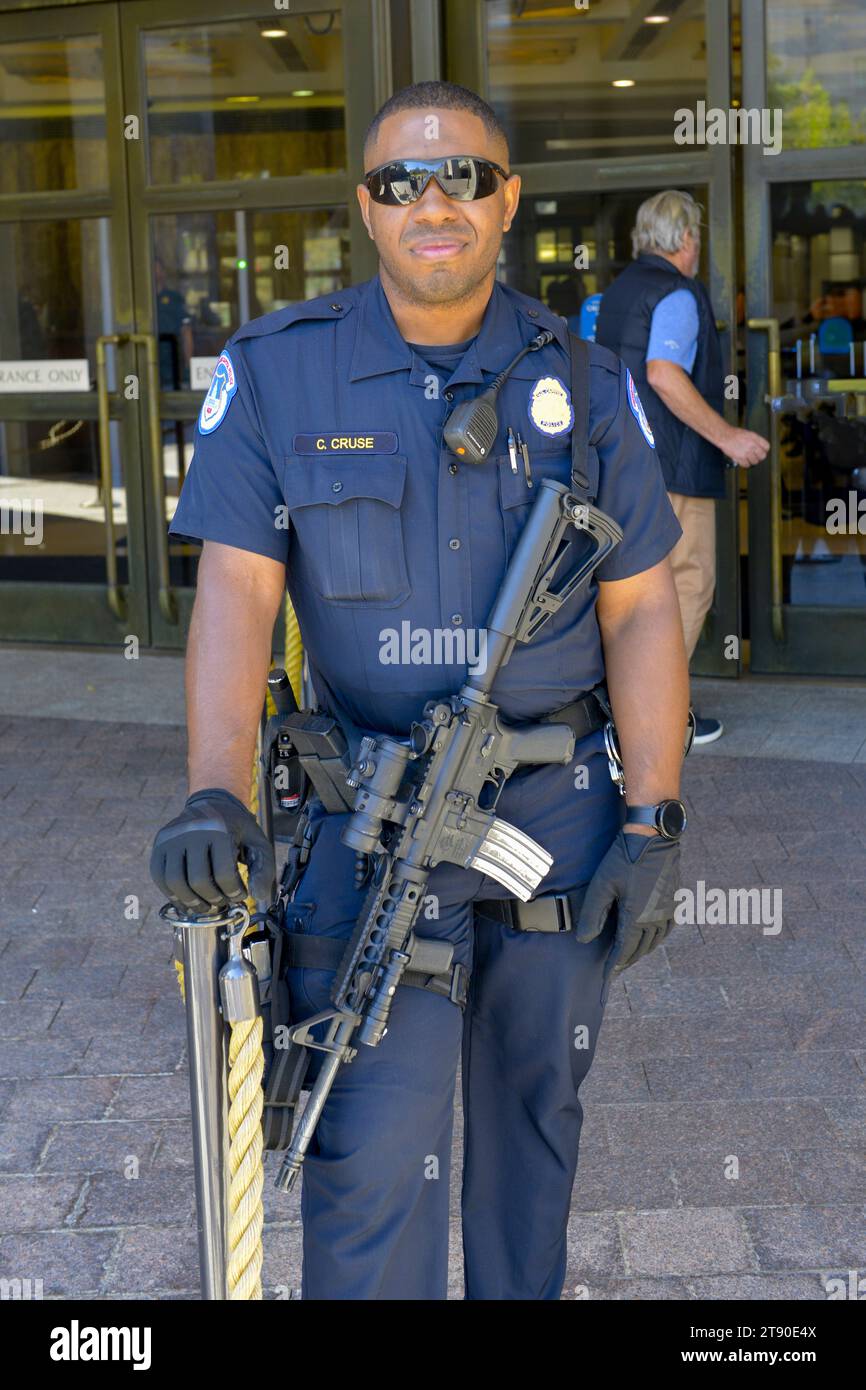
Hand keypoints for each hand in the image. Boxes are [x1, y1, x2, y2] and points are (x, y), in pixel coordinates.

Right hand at [150, 787, 274, 911]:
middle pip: (198, 881)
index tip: (239, 894)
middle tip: (222, 902)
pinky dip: (172, 895)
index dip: (233, 893)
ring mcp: (172, 838)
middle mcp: (192, 832)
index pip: (223, 874)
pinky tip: (187, 900)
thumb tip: (258, 896)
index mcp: (219, 830)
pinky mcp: (159, 845)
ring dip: (191, 902)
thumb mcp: (258, 842)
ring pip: (175, 883)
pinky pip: (159, 877)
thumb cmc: (236, 828)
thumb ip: (264, 869)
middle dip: (213, 900)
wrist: (212, 804)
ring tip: (205, 906)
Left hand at [575, 830, 679, 973]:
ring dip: (640, 952)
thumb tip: (584, 939)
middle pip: (639, 949)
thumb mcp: (602, 884)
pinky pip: (666, 930)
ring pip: (654, 942)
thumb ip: (593, 914)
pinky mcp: (674, 901)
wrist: (653, 836)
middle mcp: (656, 918)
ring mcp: (668, 910)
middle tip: (614, 969)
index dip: (613, 965)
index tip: (606, 976)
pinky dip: (655, 939)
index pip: (623, 950)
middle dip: (625, 961)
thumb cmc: (625, 857)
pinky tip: (648, 938)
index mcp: (637, 917)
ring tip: (628, 956)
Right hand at [720, 426, 769, 467]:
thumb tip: (760, 447)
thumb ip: (756, 440)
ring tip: (748, 458)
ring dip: (752, 461)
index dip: (765, 450)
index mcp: (755, 438)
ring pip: (755, 462)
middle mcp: (752, 445)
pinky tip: (743, 461)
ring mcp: (746, 452)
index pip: (766, 447)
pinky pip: (747, 465)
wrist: (724, 436)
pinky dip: (745, 464)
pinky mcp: (740, 458)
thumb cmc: (734, 434)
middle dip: (759, 457)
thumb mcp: (748, 433)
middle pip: (762, 456)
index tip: (762, 451)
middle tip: (756, 456)